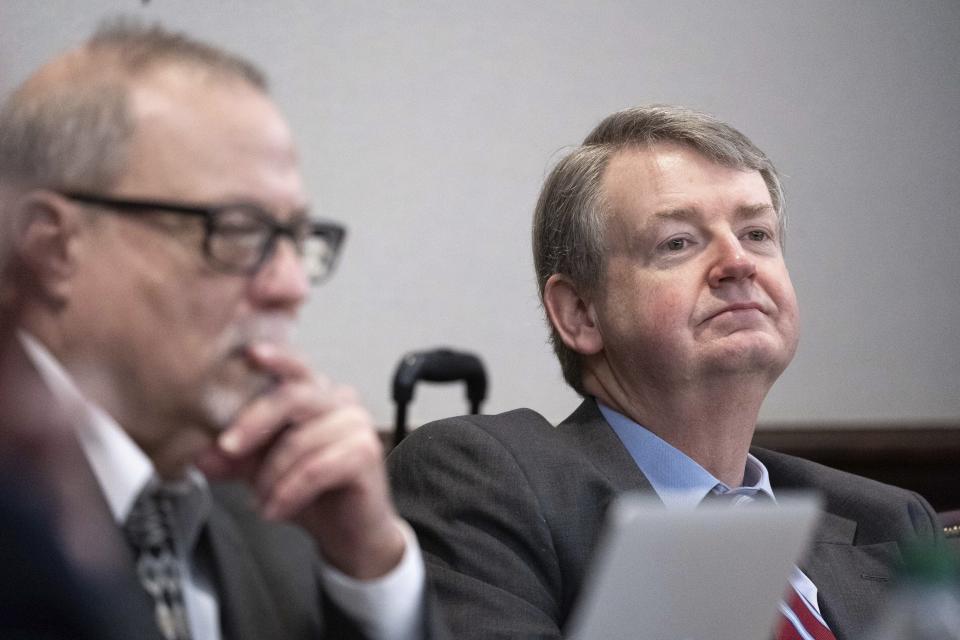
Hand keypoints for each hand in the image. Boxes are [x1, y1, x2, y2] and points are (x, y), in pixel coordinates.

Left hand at [196, 343, 404, 578]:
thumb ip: (235, 457)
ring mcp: (357, 424)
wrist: (351, 532)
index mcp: (317, 394)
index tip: (250, 354)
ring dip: (271, 477)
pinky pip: (316, 468)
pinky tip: (277, 510)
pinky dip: (290, 492)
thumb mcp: (262, 470)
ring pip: (300, 440)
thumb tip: (199, 454)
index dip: (275, 358)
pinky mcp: (366, 453)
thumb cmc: (313, 493)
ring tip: (262, 501)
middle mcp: (341, 401)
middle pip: (293, 397)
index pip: (295, 367)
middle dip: (253, 424)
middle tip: (226, 449)